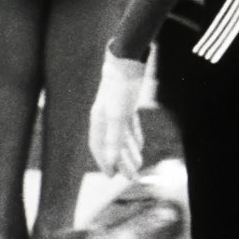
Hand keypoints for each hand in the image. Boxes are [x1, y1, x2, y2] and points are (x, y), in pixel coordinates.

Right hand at [89, 45, 146, 177]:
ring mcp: (116, 110)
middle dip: (122, 161)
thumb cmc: (120, 88)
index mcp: (98, 121)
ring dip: (130, 152)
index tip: (112, 177)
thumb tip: (111, 161)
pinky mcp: (127, 104)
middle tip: (132, 177)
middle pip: (112, 144)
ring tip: (138, 165)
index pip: (98, 147)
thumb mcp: (118, 116)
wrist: (128, 61)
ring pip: (122, 137)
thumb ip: (114, 139)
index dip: (105, 162)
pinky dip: (134, 136)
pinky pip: (129, 126)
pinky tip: (140, 145)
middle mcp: (105, 117)